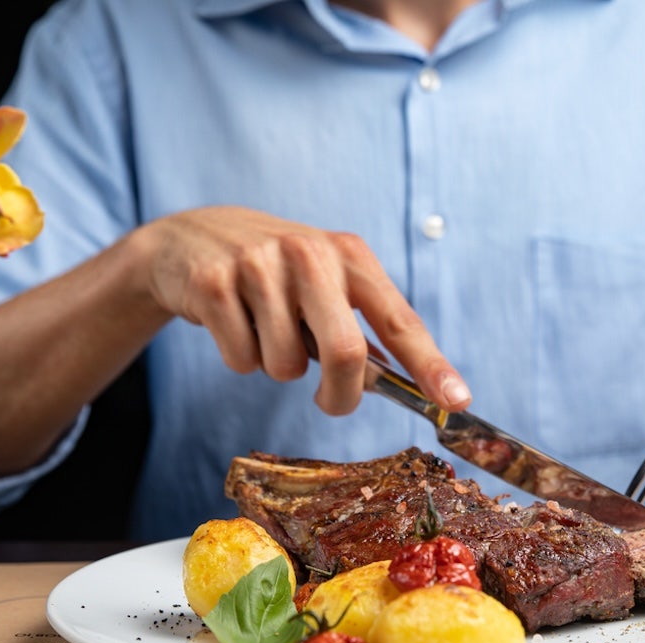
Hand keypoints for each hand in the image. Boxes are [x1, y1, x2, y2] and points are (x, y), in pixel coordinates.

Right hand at [134, 206, 471, 414]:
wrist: (188, 240)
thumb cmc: (275, 275)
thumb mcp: (324, 284)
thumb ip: (360, 329)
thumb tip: (396, 384)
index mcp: (349, 255)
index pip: (399, 319)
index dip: (430, 364)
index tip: (456, 401)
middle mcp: (308, 253)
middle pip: (346, 354)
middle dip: (341, 396)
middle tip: (330, 401)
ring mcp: (258, 265)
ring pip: (286, 367)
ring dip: (279, 369)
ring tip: (264, 332)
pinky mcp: (213, 283)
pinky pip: (242, 361)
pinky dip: (240, 360)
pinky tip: (232, 324)